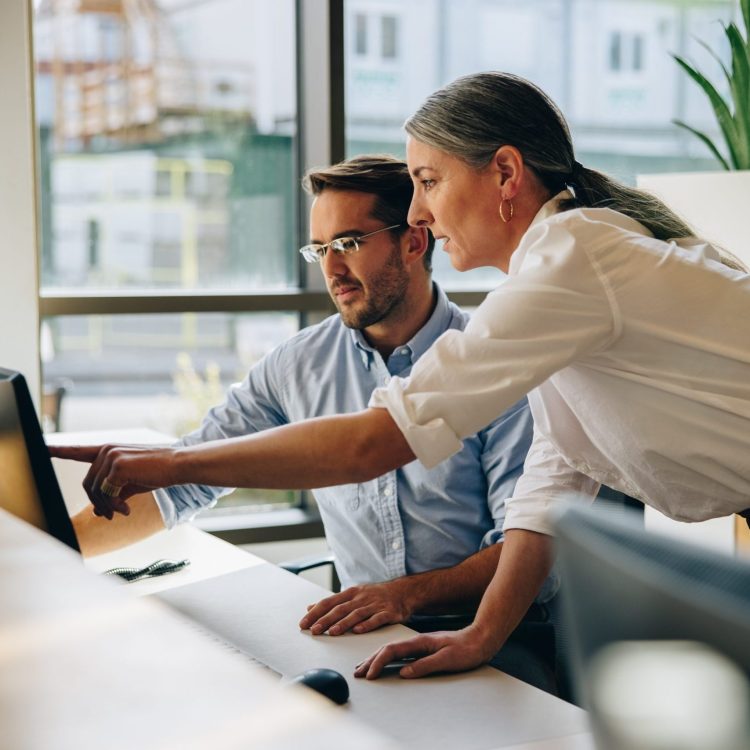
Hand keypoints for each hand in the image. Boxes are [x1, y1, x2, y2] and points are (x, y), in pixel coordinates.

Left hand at [49, 444, 177, 519]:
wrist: (177, 465)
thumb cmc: (157, 473)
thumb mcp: (131, 483)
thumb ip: (111, 494)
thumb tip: (97, 511)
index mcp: (108, 451)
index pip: (78, 451)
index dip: (58, 451)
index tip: (42, 448)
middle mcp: (106, 450)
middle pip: (87, 484)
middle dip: (98, 503)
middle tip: (111, 516)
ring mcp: (110, 456)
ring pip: (95, 490)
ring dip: (107, 507)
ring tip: (122, 512)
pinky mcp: (117, 465)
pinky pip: (106, 493)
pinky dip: (114, 506)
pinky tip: (127, 509)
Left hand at [300, 579, 413, 635]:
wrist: (403, 591)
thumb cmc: (375, 595)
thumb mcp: (353, 595)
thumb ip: (332, 603)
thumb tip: (310, 608)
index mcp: (351, 593)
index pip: (329, 602)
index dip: (316, 613)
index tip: (303, 623)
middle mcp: (361, 598)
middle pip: (341, 609)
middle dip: (326, 620)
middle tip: (314, 630)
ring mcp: (375, 604)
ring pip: (357, 614)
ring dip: (344, 623)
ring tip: (333, 632)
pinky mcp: (388, 612)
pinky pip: (377, 619)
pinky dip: (367, 624)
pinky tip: (358, 630)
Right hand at [353, 626, 494, 679]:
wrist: (481, 639)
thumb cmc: (466, 649)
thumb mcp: (446, 660)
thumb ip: (424, 665)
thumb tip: (404, 672)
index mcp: (419, 642)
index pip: (392, 651)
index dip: (378, 662)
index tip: (369, 674)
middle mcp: (417, 641)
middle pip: (387, 649)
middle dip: (371, 660)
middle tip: (358, 672)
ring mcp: (420, 645)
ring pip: (392, 650)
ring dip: (376, 659)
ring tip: (365, 667)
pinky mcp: (424, 649)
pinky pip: (400, 653)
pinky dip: (388, 658)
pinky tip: (386, 663)